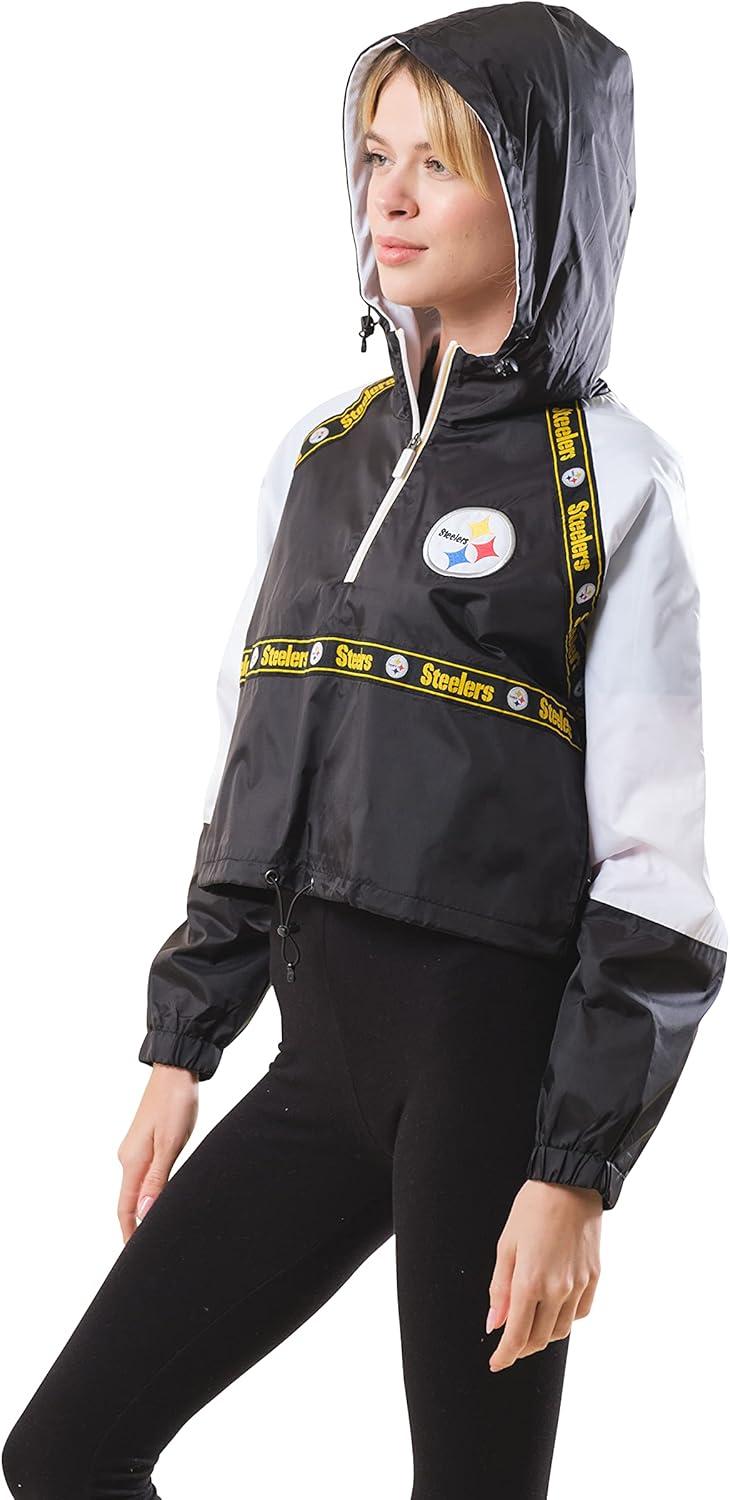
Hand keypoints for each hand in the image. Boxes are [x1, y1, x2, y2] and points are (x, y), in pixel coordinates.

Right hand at [116, 1063, 198, 1243]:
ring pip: (137, 1188)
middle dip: (136, 1226)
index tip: (134, 1257)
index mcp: (132, 1161)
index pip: (125, 1208)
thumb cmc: (176, 1104)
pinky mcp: (145, 1142)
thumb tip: (143, 1213)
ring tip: (157, 1230)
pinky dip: (150, 1192)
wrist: (176, 1071)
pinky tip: (161, 1198)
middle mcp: (128, 1157)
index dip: (129, 1233)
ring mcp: (135, 1149)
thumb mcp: (170, 1143)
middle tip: (151, 1249)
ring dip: (144, 1209)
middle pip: (128, 1201)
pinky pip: (144, 1175)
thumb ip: (157, 1179)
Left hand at [486, 1179, 601, 1370]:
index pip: (516, 1336)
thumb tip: (493, 1324)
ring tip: (529, 1325)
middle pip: (538, 1339)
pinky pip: (579, 1313)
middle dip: (521, 1347)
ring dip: (542, 1335)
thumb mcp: (505, 1246)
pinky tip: (554, 1308)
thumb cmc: (533, 1209)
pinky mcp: (594, 1279)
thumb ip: (499, 1289)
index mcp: (529, 1282)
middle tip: (509, 1343)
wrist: (571, 1184)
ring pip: (560, 1331)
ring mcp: (579, 1286)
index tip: (496, 1363)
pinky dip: (564, 1319)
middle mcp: (557, 1290)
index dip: (505, 1356)